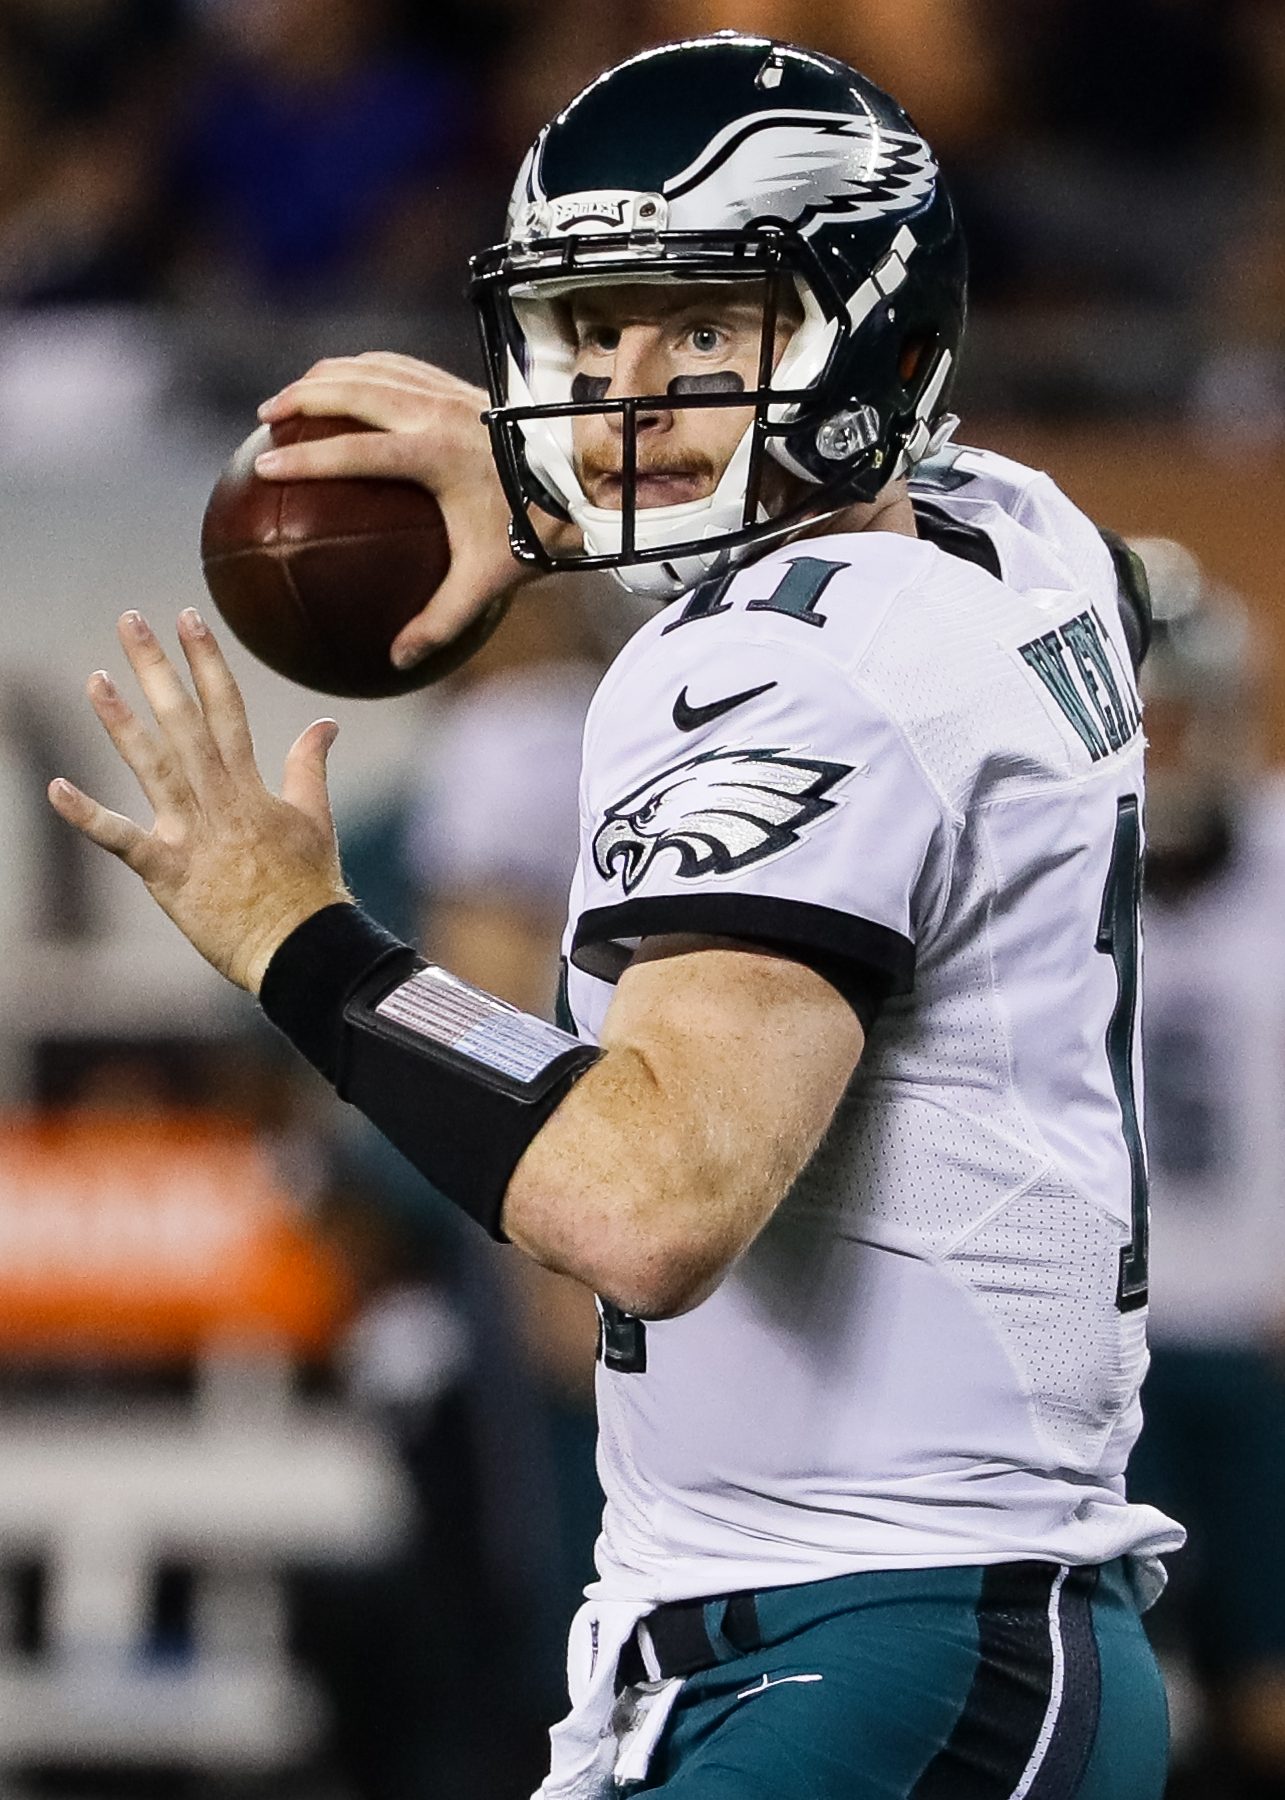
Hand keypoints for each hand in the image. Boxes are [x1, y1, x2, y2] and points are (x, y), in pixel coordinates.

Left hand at [48, 609, 349, 994]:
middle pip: (183, 722)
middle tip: (129, 620)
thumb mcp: (316, 819)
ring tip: (95, 679)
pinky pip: (122, 840)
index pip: (227, 708)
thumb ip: (311, 765)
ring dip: (121, 722)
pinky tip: (55, 788)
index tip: (189, 618)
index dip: (207, 660)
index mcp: (250, 785)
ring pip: (151, 766)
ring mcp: (191, 833)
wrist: (300, 946)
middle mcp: (217, 799)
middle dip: (157, 668)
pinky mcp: (168, 872)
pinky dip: (88, 816)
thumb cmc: (308, 888)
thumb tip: (326, 722)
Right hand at [256, 352, 542, 673]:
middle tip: (265, 418)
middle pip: (351, 389)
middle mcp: (437, 412)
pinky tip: (343, 386)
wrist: (584, 477)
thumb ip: (440, 621)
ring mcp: (448, 391)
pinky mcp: (458, 385)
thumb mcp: (488, 582)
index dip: (305, 460)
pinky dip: (361, 370)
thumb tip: (398, 660)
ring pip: (370, 369)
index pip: (354, 451)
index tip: (263, 467)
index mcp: (435, 454)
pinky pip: (397, 367)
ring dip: (324, 378)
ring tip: (291, 397)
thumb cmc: (535, 530)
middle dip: (301, 398)